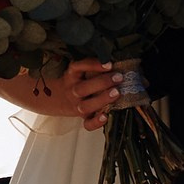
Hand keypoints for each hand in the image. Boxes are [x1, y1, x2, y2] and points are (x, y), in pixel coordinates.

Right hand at [0, 62, 123, 127]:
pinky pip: (86, 123)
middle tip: (119, 77)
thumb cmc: (77, 79)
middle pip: (82, 88)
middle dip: (101, 82)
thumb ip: (97, 64)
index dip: (92, 64)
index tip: (109, 63)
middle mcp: (72, 89)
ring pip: (85, 106)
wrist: (58, 98)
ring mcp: (77, 105)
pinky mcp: (82, 117)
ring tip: (117, 93)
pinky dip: (96, 122)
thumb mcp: (81, 69)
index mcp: (71, 75)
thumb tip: (125, 60)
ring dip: (101, 99)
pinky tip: (106, 116)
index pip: (78, 67)